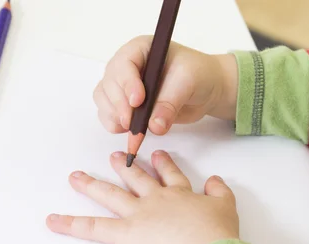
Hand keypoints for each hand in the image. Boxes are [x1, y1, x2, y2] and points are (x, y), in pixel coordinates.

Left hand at [46, 151, 239, 243]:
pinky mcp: (126, 233)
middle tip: (114, 156)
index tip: (158, 154)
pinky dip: (71, 225)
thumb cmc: (219, 235)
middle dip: (124, 167)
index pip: (170, 175)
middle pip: (136, 179)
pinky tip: (53, 221)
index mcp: (181, 195)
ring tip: (75, 177)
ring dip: (91, 185)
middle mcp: (156, 199)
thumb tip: (215, 180)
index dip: (164, 164)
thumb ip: (220, 192)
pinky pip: (94, 228)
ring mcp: (139, 214)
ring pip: (110, 194)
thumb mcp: (227, 208)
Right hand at [94, 36, 237, 135]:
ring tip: (131, 128)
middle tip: (132, 123)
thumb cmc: (198, 75)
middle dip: (119, 105)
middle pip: (110, 83)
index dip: (127, 83)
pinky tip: (128, 130)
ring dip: (113, 115)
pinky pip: (108, 113)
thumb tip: (154, 126)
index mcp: (141, 49)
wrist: (204, 89)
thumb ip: (170, 103)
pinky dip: (114, 124)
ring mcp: (123, 85)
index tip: (138, 102)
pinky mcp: (125, 104)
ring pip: (104, 98)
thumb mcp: (188, 82)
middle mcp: (127, 65)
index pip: (124, 63)